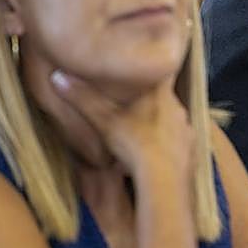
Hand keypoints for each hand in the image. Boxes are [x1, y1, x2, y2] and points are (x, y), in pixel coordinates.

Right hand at [49, 70, 196, 185]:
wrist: (164, 178)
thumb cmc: (134, 143)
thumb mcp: (103, 119)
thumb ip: (82, 98)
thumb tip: (57, 76)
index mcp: (160, 93)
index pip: (159, 71)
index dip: (149, 70)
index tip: (138, 70)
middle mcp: (178, 107)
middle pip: (164, 97)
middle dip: (148, 100)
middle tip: (131, 104)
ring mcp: (186, 128)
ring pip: (171, 119)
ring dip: (157, 123)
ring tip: (140, 131)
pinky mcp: (191, 149)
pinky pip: (178, 141)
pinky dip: (166, 144)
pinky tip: (154, 153)